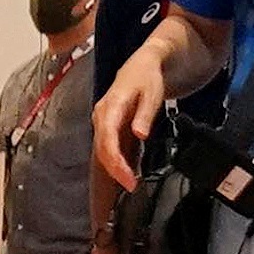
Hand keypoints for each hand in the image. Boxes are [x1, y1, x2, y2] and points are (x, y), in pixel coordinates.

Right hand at [93, 60, 165, 188]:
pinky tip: (126, 174)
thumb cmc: (147, 77)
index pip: (107, 139)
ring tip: (129, 185)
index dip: (116, 162)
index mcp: (111, 107)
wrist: (143, 65)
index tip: (128, 178)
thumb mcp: (151, 92)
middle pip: (102, 150)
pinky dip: (115, 163)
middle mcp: (101, 116)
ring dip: (114, 170)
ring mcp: (102, 123)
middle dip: (114, 172)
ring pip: (102, 151)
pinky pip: (108, 148)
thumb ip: (144, 114)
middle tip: (131, 187)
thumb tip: (140, 134)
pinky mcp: (107, 128)